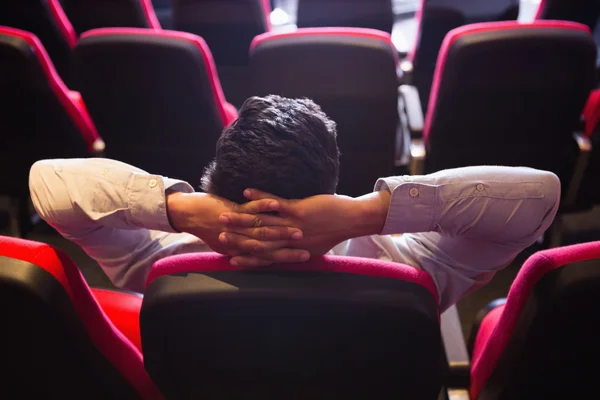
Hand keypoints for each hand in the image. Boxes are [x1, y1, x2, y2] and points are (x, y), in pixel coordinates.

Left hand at [166, 191, 307, 261]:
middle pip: (270, 245)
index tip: (305, 257)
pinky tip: (275, 203)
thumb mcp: (227, 243)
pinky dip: (262, 204)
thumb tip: (256, 252)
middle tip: (307, 247)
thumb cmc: (208, 228)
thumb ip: (242, 248)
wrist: (188, 216)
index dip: (289, 257)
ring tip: (300, 228)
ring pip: (262, 227)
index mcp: (242, 249)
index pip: (269, 256)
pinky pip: (250, 208)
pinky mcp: (233, 210)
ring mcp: (238, 224)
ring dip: (281, 228)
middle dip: (289, 246)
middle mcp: (242, 240)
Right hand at [220, 188, 390, 266]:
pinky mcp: (298, 210)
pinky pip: (275, 203)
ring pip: (262, 223)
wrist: (351, 220)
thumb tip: (287, 252)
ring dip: (241, 217)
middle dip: (236, 238)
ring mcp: (292, 225)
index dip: (246, 257)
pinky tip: (246, 191)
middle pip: (258, 241)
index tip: (230, 257)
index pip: (265, 256)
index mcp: (292, 251)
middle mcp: (290, 240)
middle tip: (218, 235)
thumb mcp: (314, 248)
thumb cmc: (333, 233)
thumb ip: (298, 251)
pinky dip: (260, 198)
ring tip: (224, 214)